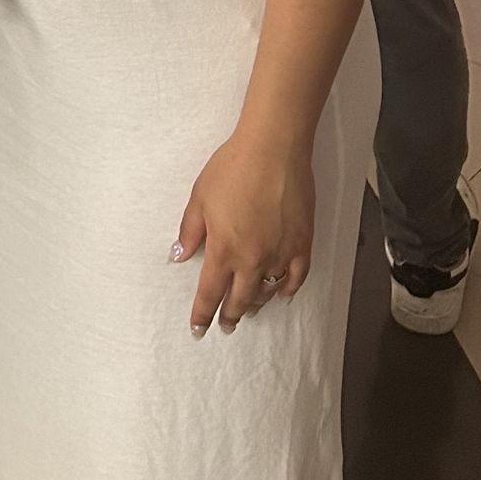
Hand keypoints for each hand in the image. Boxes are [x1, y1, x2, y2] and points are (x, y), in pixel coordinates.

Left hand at [172, 126, 316, 335]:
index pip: (210, 293)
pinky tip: (281, 295)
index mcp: (223, 249)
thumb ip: (190, 231)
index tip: (198, 329)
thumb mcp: (200, 197)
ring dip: (256, 304)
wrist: (273, 150)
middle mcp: (252, 259)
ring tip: (249, 310)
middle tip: (225, 326)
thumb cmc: (232, 169)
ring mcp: (279, 254)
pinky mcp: (302, 244)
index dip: (203, 314)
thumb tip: (178, 256)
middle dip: (230, 316)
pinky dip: (287, 290)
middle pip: (239, 299)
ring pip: (267, 292)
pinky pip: (296, 278)